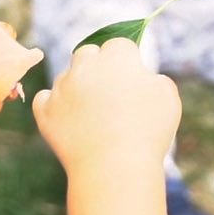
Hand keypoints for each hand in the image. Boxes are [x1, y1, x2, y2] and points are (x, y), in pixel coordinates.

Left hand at [34, 39, 180, 180]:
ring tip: (92, 115)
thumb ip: (155, 78)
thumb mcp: (168, 98)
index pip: (119, 45)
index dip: (127, 61)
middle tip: (109, 93)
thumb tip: (142, 76)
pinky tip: (69, 119)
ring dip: (76, 87)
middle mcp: (85, 66)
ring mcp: (62, 88)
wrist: (114, 169)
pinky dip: (54, 106)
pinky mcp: (45, 111)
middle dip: (96, 67)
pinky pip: (45, 99)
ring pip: (65, 76)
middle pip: (87, 53)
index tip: (132, 80)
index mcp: (117, 57)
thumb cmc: (148, 133)